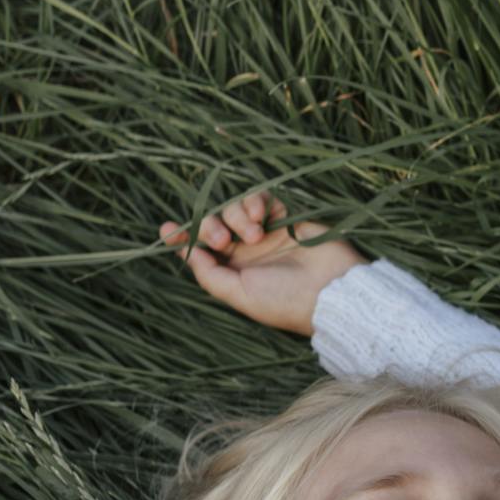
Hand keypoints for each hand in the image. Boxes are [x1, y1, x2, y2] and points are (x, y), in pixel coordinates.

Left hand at [160, 188, 365, 334]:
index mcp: (233, 273)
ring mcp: (265, 234)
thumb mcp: (239, 295)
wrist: (331, 290)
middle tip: (224, 240)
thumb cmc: (285, 299)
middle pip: (213, 224)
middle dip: (211, 226)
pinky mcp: (285, 219)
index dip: (181, 237)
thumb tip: (186, 251)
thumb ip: (209, 274)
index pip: (199, 250)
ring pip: (233, 208)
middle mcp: (246, 252)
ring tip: (254, 233)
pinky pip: (261, 199)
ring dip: (236, 215)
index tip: (167, 229)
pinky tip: (261, 216)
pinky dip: (255, 202)